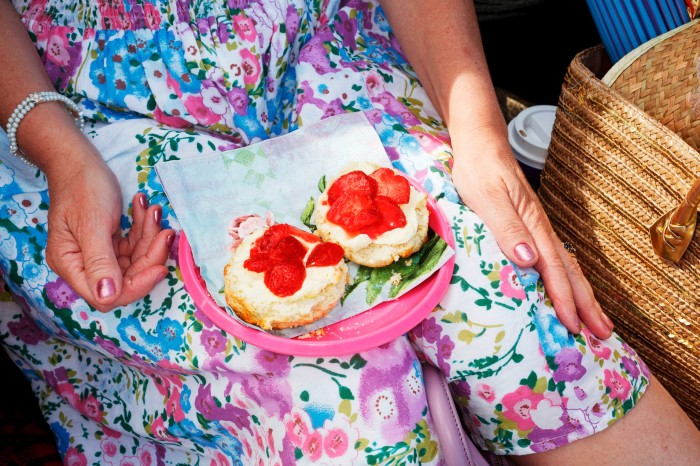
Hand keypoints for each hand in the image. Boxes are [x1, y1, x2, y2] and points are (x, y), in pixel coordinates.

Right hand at [44, 149, 173, 311]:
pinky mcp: (110, 243)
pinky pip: (134, 245)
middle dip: (149, 256)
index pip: (106, 295)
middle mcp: (83, 264)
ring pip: (135, 260)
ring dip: (149, 237)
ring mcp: (98, 253)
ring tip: (154, 212)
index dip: (136, 286)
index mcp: (70, 264)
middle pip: (126, 278)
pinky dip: (143, 229)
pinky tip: (146, 209)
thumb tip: (107, 298)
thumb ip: (100, 262)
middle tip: (166, 233)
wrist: (79, 160)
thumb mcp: (92, 223)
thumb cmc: (81, 187)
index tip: (160, 268)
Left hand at [450, 132, 613, 338]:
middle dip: (586, 304)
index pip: (553, 270)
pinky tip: (565, 289)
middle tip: (603, 334)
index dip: (564, 299)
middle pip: (569, 272)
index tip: (574, 325)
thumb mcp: (488, 199)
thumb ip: (507, 228)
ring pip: (564, 267)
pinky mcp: (527, 227)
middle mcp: (540, 230)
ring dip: (580, 295)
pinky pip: (553, 260)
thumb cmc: (480, 170)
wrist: (481, 145)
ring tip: (596, 319)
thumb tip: (529, 260)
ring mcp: (536, 228)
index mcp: (533, 226)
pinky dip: (564, 280)